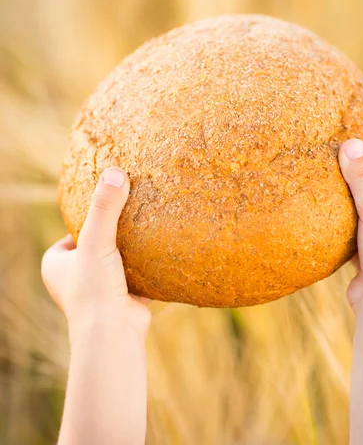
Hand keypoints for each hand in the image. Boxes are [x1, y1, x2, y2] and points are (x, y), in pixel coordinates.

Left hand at [42, 168, 150, 337]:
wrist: (114, 335)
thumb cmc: (94, 290)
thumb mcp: (96, 241)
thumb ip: (105, 207)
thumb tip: (115, 171)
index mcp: (56, 264)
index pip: (73, 230)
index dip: (91, 216)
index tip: (111, 202)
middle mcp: (74, 277)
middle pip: (97, 243)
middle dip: (115, 231)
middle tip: (135, 210)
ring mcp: (100, 288)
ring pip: (117, 258)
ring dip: (132, 247)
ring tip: (149, 226)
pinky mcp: (123, 298)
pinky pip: (136, 272)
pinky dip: (147, 263)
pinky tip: (162, 248)